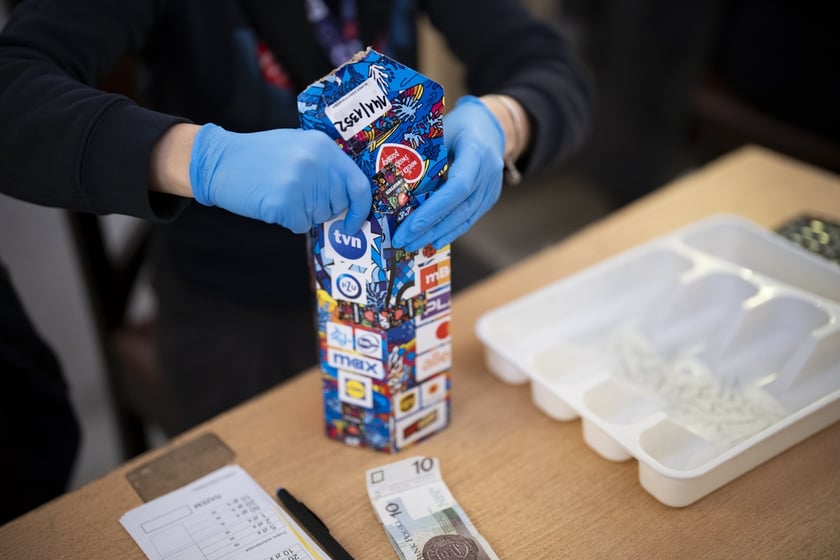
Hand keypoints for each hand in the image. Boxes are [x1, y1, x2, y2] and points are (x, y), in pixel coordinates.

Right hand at [189, 124, 371, 233]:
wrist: (219, 161)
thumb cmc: (258, 157)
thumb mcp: (298, 147)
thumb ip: (324, 166)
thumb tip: (347, 198)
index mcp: (323, 147)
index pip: (358, 184)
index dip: (360, 208)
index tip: (353, 222)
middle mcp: (317, 163)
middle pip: (338, 205)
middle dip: (324, 209)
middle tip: (299, 196)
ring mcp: (301, 183)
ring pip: (319, 217)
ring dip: (303, 214)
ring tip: (281, 193)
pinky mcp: (285, 202)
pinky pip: (300, 225)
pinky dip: (288, 221)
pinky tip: (272, 203)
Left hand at [392, 95, 504, 250]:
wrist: (490, 126)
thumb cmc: (459, 125)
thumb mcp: (441, 131)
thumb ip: (425, 156)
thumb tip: (396, 184)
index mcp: (476, 152)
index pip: (457, 187)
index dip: (434, 209)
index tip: (411, 225)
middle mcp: (488, 173)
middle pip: (459, 208)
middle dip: (430, 228)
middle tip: (403, 241)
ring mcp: (492, 187)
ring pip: (465, 218)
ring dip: (438, 234)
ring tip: (413, 245)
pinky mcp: (490, 198)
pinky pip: (470, 218)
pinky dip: (451, 231)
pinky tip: (434, 241)